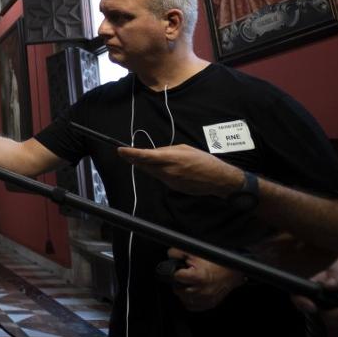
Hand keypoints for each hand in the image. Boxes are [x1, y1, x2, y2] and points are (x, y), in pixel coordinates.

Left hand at [117, 144, 242, 196]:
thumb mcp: (184, 149)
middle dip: (135, 159)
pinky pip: (162, 177)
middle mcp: (167, 171)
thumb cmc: (203, 160)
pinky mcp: (173, 187)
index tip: (120, 150)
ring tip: (160, 159)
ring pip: (152, 172)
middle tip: (126, 153)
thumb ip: (166, 150)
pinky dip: (161, 172)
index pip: (145, 156)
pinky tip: (171, 168)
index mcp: (170, 158)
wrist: (217, 179)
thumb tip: (154, 152)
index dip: (131, 153)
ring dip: (150, 166)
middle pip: (144, 166)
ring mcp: (169, 181)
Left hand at [167, 249, 244, 311]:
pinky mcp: (209, 304)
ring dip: (184, 292)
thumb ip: (179, 253)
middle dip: (179, 284)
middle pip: (178, 290)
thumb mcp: (196, 253)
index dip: (176, 272)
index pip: (177, 277)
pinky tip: (193, 292)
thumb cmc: (215, 263)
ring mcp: (205, 299)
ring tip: (189, 285)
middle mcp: (202, 290)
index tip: (180, 271)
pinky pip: (192, 306)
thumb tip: (170, 256)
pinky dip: (190, 300)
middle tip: (184, 278)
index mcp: (199, 276)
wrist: (231, 272)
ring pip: (184, 299)